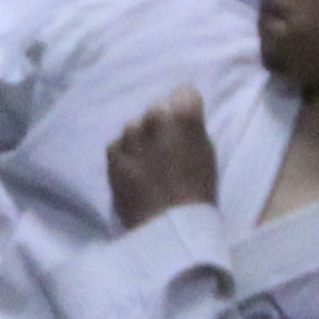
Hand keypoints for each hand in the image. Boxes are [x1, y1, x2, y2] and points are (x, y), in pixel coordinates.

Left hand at [106, 87, 218, 228]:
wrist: (169, 225)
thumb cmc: (197, 192)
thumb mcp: (206, 154)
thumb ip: (192, 130)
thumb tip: (182, 120)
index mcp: (185, 117)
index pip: (184, 93)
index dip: (185, 108)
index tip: (186, 123)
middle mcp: (155, 118)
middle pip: (157, 109)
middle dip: (161, 123)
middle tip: (167, 147)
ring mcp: (131, 135)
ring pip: (135, 126)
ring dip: (141, 139)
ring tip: (149, 163)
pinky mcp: (113, 153)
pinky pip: (118, 145)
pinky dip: (125, 155)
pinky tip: (134, 172)